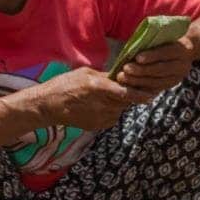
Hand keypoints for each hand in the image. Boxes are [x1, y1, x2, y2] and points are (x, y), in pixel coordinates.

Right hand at [29, 67, 151, 132]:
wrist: (48, 106)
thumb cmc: (65, 84)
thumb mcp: (86, 73)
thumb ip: (106, 76)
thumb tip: (123, 75)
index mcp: (98, 87)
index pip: (126, 93)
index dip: (141, 93)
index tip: (152, 93)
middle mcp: (101, 104)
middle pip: (126, 101)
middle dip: (132, 96)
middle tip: (134, 89)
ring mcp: (100, 117)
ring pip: (120, 109)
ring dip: (120, 103)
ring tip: (108, 96)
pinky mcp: (97, 126)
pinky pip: (112, 117)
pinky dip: (111, 111)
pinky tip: (100, 105)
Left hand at [115, 35, 194, 94]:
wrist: (180, 51)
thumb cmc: (166, 38)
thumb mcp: (163, 34)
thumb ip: (154, 37)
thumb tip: (136, 41)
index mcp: (183, 49)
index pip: (167, 52)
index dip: (152, 56)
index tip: (137, 57)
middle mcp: (183, 65)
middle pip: (161, 69)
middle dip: (142, 70)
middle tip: (126, 68)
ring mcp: (177, 77)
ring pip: (157, 82)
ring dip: (138, 80)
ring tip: (123, 77)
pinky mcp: (170, 85)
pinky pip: (155, 89)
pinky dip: (141, 87)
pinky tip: (128, 85)